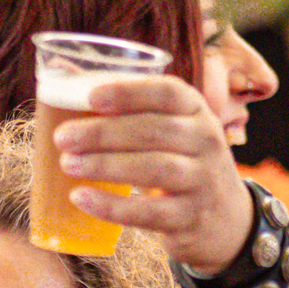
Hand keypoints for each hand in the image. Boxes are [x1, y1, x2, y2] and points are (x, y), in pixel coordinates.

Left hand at [55, 76, 254, 273]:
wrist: (228, 219)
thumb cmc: (182, 162)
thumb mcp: (173, 129)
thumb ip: (129, 105)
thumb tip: (60, 67)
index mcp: (197, 111)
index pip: (168, 92)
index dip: (129, 92)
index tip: (91, 97)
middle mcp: (206, 142)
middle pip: (154, 131)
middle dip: (103, 133)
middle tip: (62, 137)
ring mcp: (202, 181)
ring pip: (153, 168)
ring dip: (105, 165)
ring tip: (67, 164)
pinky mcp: (190, 218)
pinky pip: (148, 212)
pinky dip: (111, 206)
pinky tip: (80, 198)